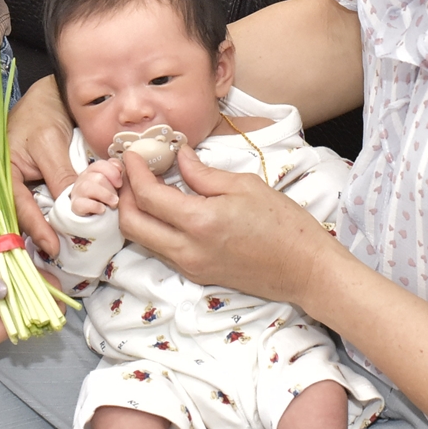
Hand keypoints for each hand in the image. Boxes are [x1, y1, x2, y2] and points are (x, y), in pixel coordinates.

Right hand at [8, 74, 77, 254]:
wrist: (51, 95)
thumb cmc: (41, 113)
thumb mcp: (48, 143)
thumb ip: (59, 175)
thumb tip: (72, 207)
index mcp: (1, 174)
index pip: (18, 207)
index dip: (36, 228)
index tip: (52, 247)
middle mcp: (10, 184)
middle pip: (24, 218)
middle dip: (42, 235)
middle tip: (61, 255)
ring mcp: (26, 185)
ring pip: (38, 214)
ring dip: (54, 227)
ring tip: (68, 247)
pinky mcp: (41, 184)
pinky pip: (49, 204)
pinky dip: (62, 214)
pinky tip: (73, 227)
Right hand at [70, 159, 122, 215]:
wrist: (89, 211)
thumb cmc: (103, 195)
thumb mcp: (111, 182)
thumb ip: (115, 171)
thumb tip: (119, 167)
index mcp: (92, 170)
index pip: (100, 164)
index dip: (112, 172)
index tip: (120, 184)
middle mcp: (83, 179)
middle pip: (97, 177)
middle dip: (110, 188)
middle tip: (117, 198)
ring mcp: (78, 191)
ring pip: (88, 187)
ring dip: (105, 196)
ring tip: (114, 203)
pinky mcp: (75, 205)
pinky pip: (83, 203)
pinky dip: (95, 206)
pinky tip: (103, 209)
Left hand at [118, 149, 338, 304]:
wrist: (304, 269)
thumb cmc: (283, 225)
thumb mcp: (245, 186)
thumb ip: (203, 174)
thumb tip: (179, 157)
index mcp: (200, 222)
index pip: (148, 196)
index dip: (134, 172)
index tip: (132, 154)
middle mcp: (187, 249)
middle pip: (131, 224)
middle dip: (124, 195)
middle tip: (131, 172)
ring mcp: (190, 266)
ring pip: (142, 240)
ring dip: (136, 213)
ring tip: (146, 187)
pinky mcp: (196, 274)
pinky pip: (162, 249)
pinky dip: (154, 227)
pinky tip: (167, 208)